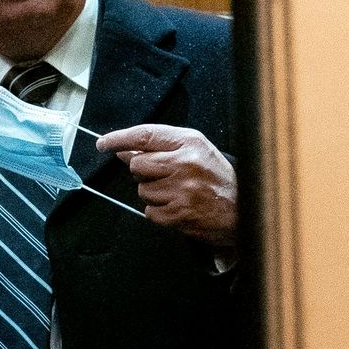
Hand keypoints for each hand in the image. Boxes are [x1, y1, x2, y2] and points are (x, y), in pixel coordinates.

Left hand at [94, 124, 236, 247]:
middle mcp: (185, 163)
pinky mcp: (179, 213)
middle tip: (166, 177)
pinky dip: (159, 213)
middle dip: (144, 173)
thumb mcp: (195, 151)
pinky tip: (178, 208)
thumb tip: (124, 149)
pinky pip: (150, 212)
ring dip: (154, 195)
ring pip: (143, 190)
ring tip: (178, 194)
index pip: (145, 135)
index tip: (103, 143)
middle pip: (137, 165)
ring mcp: (182, 190)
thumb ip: (161, 147)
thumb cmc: (217, 179)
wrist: (244, 209)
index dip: (119, 138)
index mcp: (190, 143)